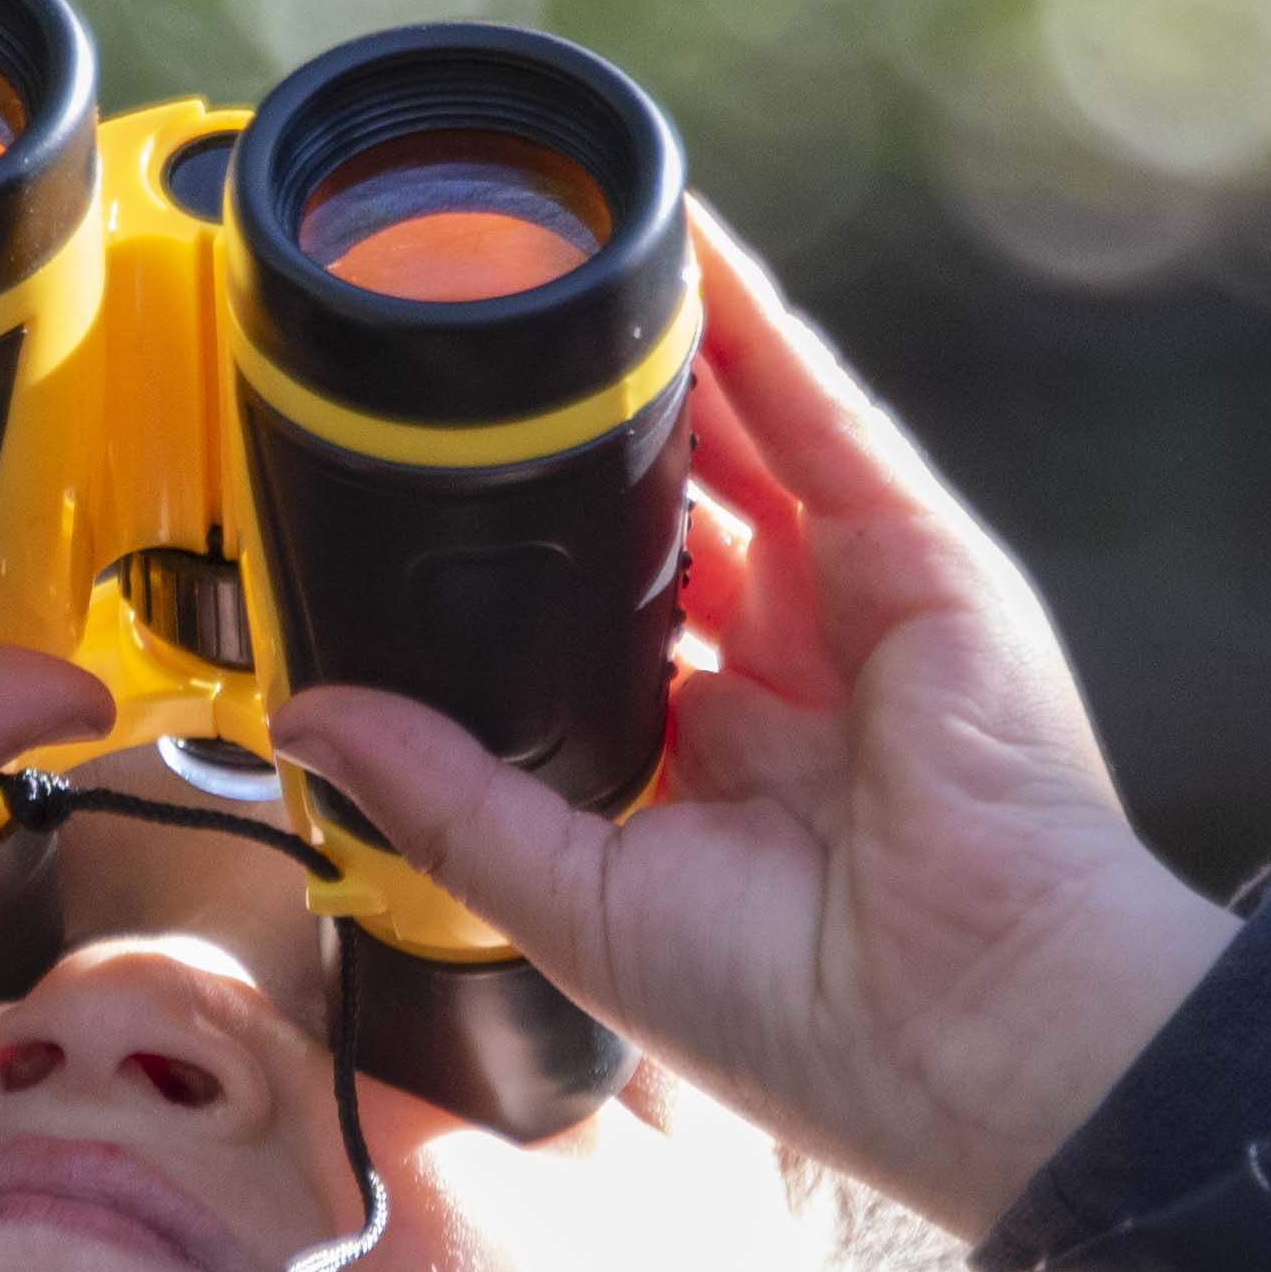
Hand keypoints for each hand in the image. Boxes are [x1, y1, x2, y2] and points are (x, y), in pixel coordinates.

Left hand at [267, 216, 1228, 1241]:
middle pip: (674, 513)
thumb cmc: (802, 1012)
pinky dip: (752, 324)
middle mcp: (790, 676)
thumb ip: (445, 792)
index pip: (612, 626)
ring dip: (664, 348)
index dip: (535, 561)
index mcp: (718, 769)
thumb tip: (308, 718)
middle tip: (479, 353)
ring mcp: (859, 603)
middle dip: (587, 440)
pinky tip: (684, 249)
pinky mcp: (918, 552)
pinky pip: (817, 410)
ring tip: (562, 257)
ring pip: (742, 438)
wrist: (962, 1023)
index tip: (431, 497)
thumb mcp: (574, 895)